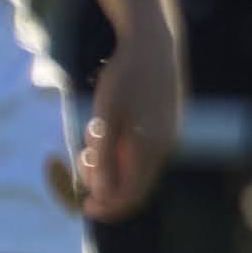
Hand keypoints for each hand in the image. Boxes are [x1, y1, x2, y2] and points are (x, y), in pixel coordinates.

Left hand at [76, 27, 183, 222]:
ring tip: (93, 135)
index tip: (84, 206)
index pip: (131, 197)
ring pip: (138, 165)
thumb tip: (101, 194)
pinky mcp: (169, 123)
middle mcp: (165, 147)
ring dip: (112, 162)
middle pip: (135, 184)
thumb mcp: (104, 119)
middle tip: (81, 159)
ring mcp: (170, 135)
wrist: (153, 45)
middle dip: (105, 182)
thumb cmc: (124, 79)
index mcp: (149, 149)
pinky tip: (112, 125)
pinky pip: (144, 149)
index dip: (108, 207)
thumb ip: (103, 159)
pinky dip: (124, 149)